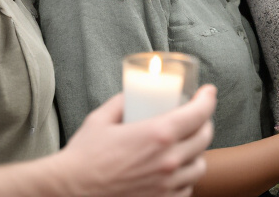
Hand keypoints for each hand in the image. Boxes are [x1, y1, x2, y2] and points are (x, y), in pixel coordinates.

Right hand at [57, 86, 216, 196]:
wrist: (70, 192)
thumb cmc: (83, 157)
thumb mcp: (101, 119)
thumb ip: (121, 102)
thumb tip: (131, 94)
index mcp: (158, 135)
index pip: (199, 113)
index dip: (208, 99)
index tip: (208, 93)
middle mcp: (168, 161)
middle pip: (205, 137)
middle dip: (205, 122)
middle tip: (197, 117)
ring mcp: (167, 185)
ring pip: (199, 166)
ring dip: (197, 153)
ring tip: (187, 146)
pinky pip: (185, 189)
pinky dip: (185, 178)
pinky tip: (175, 172)